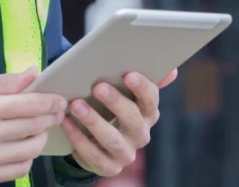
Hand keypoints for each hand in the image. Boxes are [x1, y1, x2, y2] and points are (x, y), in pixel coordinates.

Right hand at [0, 68, 66, 183]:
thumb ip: (4, 82)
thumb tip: (34, 74)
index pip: (28, 105)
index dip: (50, 102)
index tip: (60, 100)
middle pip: (33, 127)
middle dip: (51, 118)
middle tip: (56, 112)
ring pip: (30, 150)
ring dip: (41, 138)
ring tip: (38, 129)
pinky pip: (18, 170)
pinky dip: (27, 158)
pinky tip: (23, 148)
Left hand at [60, 69, 177, 175]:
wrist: (99, 144)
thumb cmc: (112, 111)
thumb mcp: (126, 95)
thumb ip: (143, 82)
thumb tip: (172, 71)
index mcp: (148, 114)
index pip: (151, 100)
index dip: (142, 88)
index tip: (129, 74)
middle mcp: (141, 135)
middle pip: (133, 119)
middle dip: (116, 102)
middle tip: (98, 87)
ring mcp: (126, 153)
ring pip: (112, 139)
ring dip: (94, 121)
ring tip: (76, 105)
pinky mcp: (109, 167)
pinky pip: (93, 154)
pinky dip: (78, 138)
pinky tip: (66, 123)